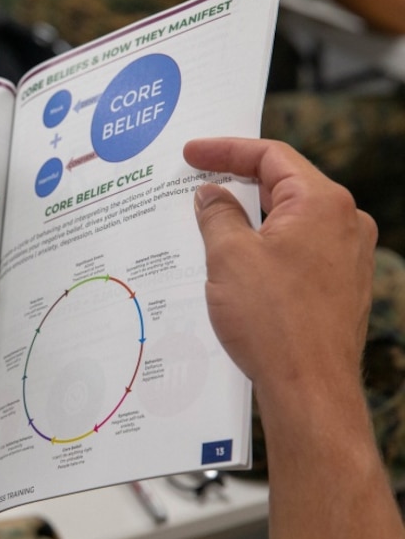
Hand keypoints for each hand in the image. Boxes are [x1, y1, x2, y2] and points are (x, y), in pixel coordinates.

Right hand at [183, 138, 376, 398]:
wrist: (310, 388)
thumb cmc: (274, 322)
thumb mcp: (229, 256)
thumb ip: (217, 215)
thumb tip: (210, 195)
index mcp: (322, 203)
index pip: (271, 156)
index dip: (225, 150)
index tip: (192, 153)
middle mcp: (345, 223)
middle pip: (284, 185)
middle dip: (236, 184)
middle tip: (195, 183)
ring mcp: (347, 256)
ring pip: (290, 220)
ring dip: (249, 219)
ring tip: (208, 225)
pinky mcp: (340, 285)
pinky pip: (298, 250)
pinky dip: (265, 246)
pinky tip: (235, 262)